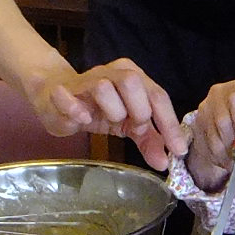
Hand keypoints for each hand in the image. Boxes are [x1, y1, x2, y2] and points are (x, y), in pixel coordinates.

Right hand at [25, 59, 185, 167]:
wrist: (56, 97)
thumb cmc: (99, 109)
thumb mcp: (128, 125)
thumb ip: (149, 141)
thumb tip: (164, 162)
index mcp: (135, 77)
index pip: (158, 96)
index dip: (169, 124)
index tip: (177, 150)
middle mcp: (113, 72)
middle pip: (133, 82)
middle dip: (139, 110)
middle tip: (133, 127)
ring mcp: (87, 79)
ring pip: (104, 87)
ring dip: (112, 110)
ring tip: (109, 121)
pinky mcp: (62, 91)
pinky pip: (69, 96)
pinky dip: (77, 109)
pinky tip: (83, 119)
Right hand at [185, 80, 234, 192]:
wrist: (232, 132)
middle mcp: (218, 95)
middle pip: (222, 121)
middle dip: (234, 144)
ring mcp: (204, 110)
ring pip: (213, 137)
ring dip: (226, 155)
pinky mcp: (195, 125)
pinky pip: (205, 146)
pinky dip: (217, 157)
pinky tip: (226, 158)